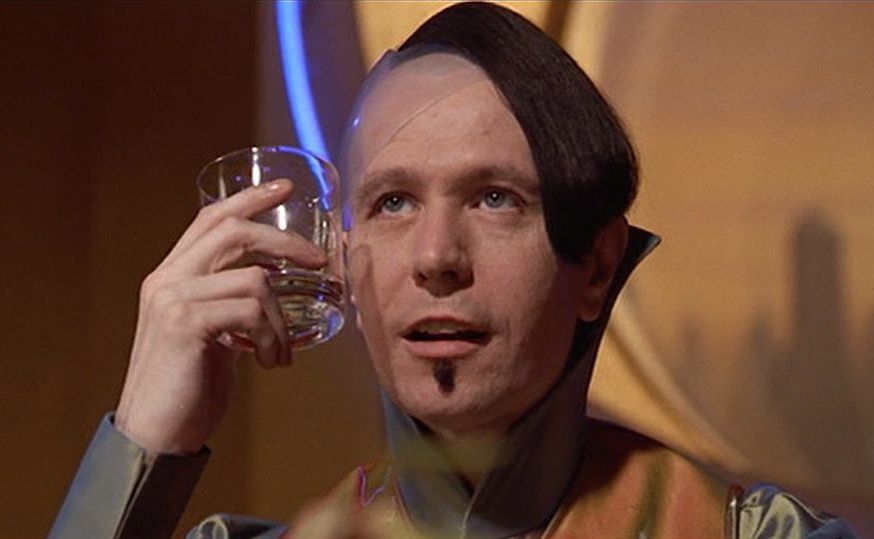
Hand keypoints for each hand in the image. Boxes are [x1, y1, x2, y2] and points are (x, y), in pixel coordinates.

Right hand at [115, 179, 325, 454]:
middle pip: (233, 232)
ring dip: (281, 319)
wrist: (155, 433)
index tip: (285, 189)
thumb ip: (231, 304)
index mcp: (171, 276)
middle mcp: (168, 280)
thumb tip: (278, 286)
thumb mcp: (212, 333)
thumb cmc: (189, 385)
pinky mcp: (187, 324)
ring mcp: (174, 299)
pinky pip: (251, 311)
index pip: (209, 220)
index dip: (248, 199)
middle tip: (318, 261)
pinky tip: (270, 362)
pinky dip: (272, 337)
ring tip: (280, 352)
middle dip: (285, 242)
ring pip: (253, 279)